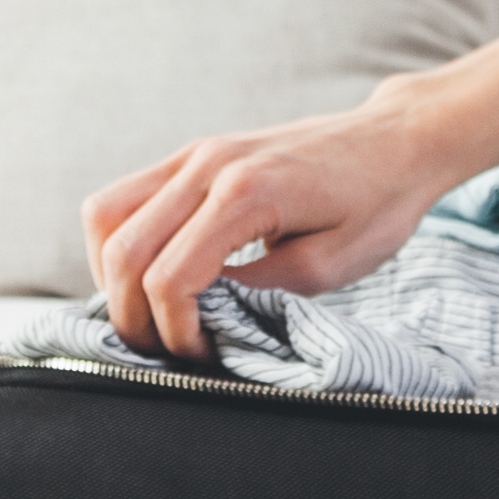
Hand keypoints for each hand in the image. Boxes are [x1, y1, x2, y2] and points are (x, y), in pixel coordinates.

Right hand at [83, 23, 498, 353]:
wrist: (393, 141)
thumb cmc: (376, 204)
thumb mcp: (328, 266)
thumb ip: (258, 292)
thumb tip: (201, 314)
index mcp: (246, 193)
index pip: (169, 277)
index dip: (174, 333)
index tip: (202, 356)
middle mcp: (208, 164)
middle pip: (121, 250)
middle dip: (131, 316)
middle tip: (164, 351)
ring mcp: (195, 153)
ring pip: (105, 215)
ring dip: (112, 276)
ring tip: (149, 315)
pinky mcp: (193, 154)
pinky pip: (124, 196)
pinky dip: (121, 243)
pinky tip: (152, 275)